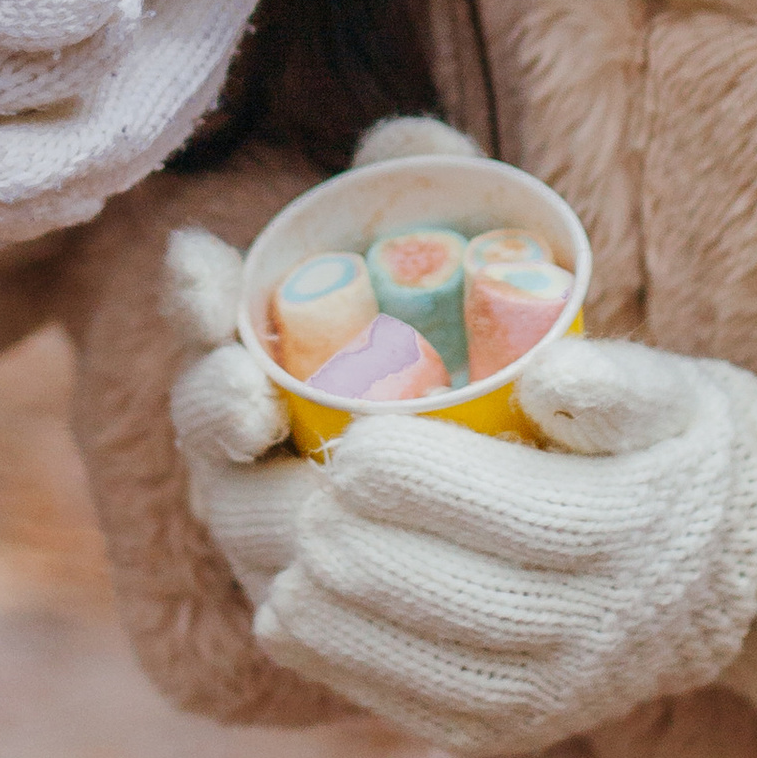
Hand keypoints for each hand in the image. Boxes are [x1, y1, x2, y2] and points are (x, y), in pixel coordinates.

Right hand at [160, 115, 499, 605]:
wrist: (559, 490)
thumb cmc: (486, 352)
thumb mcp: (474, 260)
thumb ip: (435, 186)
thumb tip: (401, 136)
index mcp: (265, 353)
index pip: (209, 321)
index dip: (197, 296)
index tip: (202, 263)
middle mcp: (251, 447)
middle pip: (210, 433)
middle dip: (214, 408)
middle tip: (246, 396)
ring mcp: (277, 536)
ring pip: (249, 530)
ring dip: (265, 512)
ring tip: (302, 496)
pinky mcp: (324, 620)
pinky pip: (301, 621)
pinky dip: (310, 606)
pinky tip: (330, 597)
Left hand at [255, 336, 756, 755]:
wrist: (738, 574)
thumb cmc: (680, 453)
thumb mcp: (675, 396)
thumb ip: (616, 383)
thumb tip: (548, 374)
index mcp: (629, 527)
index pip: (512, 512)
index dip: (416, 480)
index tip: (353, 442)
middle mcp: (600, 624)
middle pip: (453, 595)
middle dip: (358, 546)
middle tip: (304, 496)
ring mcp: (561, 692)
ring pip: (425, 667)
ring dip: (335, 615)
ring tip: (283, 556)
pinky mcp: (521, 731)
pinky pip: (421, 713)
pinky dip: (343, 668)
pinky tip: (291, 618)